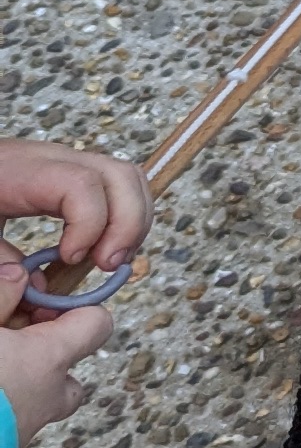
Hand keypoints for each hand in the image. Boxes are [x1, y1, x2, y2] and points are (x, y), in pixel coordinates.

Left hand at [0, 139, 149, 287]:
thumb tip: (34, 287)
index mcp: (19, 171)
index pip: (81, 185)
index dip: (89, 224)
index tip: (72, 259)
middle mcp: (52, 160)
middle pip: (120, 176)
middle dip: (126, 225)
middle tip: (107, 266)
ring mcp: (67, 164)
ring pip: (129, 179)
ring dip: (133, 223)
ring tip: (110, 261)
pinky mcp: (73, 175)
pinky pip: (119, 189)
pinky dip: (126, 219)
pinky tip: (104, 250)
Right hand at [0, 251, 110, 439]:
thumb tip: (18, 275)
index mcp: (47, 358)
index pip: (96, 323)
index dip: (76, 308)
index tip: (40, 301)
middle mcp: (48, 396)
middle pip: (70, 372)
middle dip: (47, 354)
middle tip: (9, 340)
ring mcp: (28, 428)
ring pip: (43, 400)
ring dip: (23, 382)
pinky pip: (16, 421)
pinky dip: (4, 406)